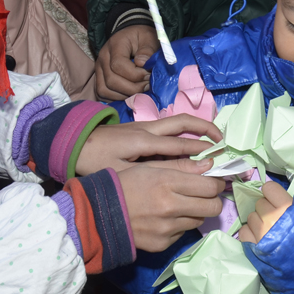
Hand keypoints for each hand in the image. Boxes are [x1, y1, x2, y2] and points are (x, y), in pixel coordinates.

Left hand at [76, 114, 222, 174]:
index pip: (180, 143)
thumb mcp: (124, 171)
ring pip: (176, 121)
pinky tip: (188, 143)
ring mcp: (144, 125)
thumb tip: (187, 172)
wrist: (72, 143)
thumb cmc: (96, 161)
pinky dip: (183, 131)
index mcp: (145, 140)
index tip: (219, 157)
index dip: (201, 149)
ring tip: (211, 138)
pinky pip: (168, 126)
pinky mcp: (139, 127)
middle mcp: (148, 128)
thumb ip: (157, 171)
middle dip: (205, 128)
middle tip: (221, 140)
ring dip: (196, 127)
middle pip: (183, 122)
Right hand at [95, 25, 158, 100]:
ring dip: (124, 96)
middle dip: (132, 88)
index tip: (149, 75)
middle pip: (111, 81)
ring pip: (104, 90)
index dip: (135, 74)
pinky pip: (102, 94)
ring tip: (140, 91)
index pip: (118, 65)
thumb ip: (147, 50)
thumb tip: (142, 64)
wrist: (131, 36)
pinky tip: (130, 94)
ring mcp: (98, 69)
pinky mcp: (99, 78)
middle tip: (147, 86)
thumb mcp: (148, 38)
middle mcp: (102, 58)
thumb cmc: (141, 37)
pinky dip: (116, 99)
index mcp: (114, 45)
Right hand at [118, 159, 225, 250]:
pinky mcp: (163, 244)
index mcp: (168, 183)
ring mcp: (167, 228)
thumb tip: (209, 166)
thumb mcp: (151, 167)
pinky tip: (165, 219)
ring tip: (180, 205)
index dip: (215, 183)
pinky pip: (182, 233)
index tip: (211, 181)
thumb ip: (182, 167)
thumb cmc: (125, 184)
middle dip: (212, 199)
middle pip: (213, 207)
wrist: (98, 214)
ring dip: (196, 212)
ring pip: (199, 220)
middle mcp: (171, 207)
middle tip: (203, 195)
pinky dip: (179, 225)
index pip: (210, 186)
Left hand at [237, 181, 292, 243]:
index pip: (268, 188)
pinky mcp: (252, 246)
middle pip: (259, 203)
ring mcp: (260, 232)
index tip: (277, 200)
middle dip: (266, 209)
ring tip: (269, 231)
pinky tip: (259, 238)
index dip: (272, 193)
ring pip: (251, 217)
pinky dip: (250, 234)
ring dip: (258, 222)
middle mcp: (270, 217)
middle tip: (276, 219)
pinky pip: (243, 231)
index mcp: (286, 207)